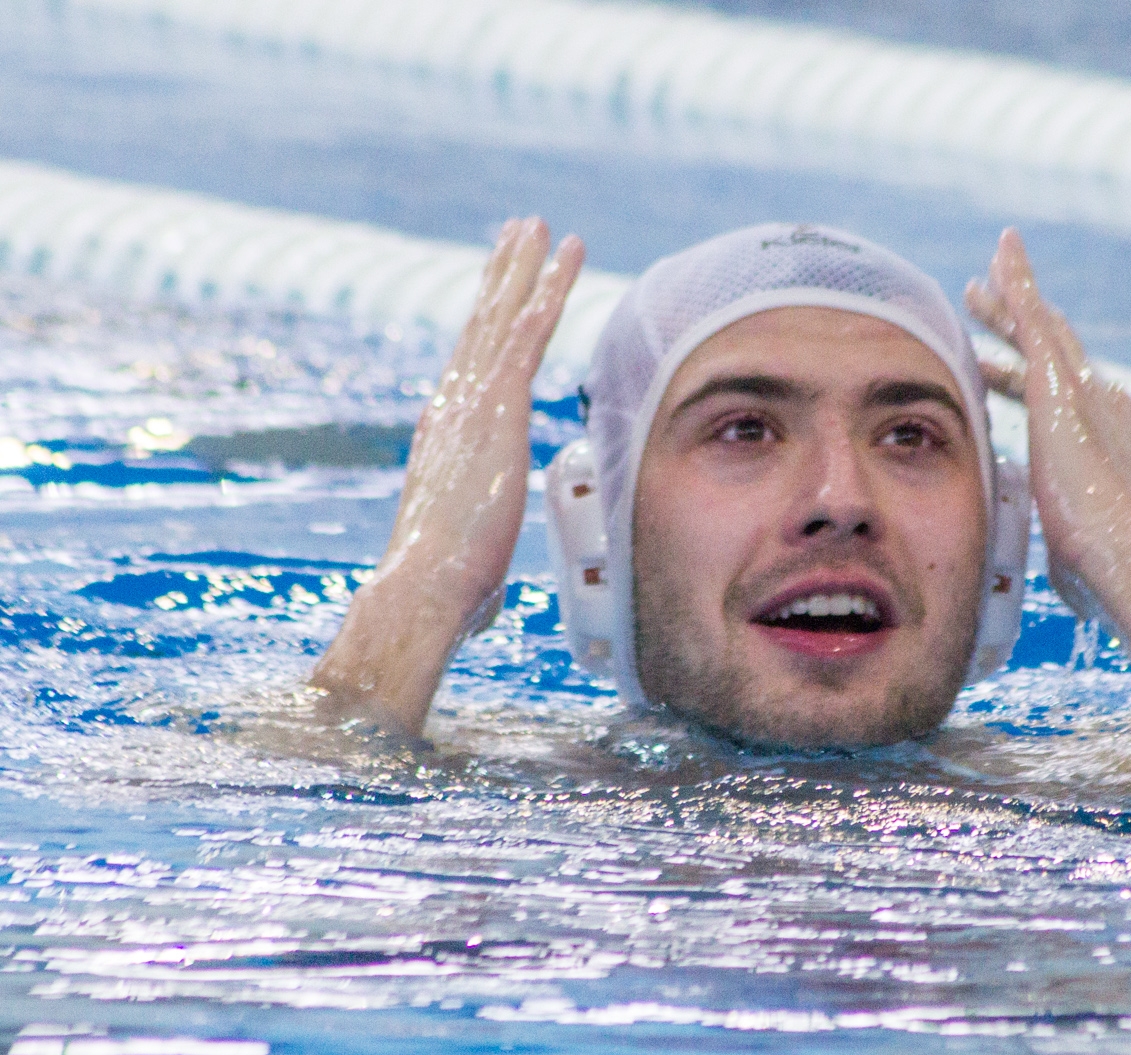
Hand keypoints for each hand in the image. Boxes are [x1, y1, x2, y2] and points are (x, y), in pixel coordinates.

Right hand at [311, 218, 583, 734]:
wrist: (425, 588)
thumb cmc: (445, 593)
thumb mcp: (470, 572)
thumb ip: (477, 571)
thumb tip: (480, 606)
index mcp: (444, 438)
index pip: (470, 368)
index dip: (487, 326)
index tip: (498, 293)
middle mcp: (451, 408)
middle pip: (480, 326)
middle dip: (501, 275)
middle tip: (516, 232)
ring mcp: (470, 403)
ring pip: (503, 318)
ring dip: (524, 267)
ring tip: (541, 226)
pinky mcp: (496, 408)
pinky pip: (526, 335)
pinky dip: (545, 293)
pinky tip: (560, 260)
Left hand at [966, 228, 1130, 796]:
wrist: (1125, 561)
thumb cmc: (1103, 573)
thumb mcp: (1073, 555)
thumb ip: (1068, 554)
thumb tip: (1071, 589)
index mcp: (1099, 440)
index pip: (1055, 398)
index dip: (1019, 378)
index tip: (992, 370)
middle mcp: (1099, 404)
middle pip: (1050, 352)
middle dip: (1014, 326)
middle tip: (980, 304)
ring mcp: (1083, 390)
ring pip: (1040, 326)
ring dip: (1010, 297)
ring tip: (978, 279)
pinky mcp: (1061, 385)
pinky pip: (1034, 315)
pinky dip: (1019, 281)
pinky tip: (1001, 254)